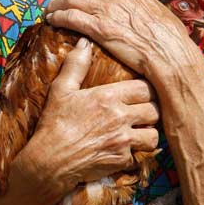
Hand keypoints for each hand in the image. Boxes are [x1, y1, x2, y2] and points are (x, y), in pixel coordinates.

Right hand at [22, 38, 159, 188]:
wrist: (48, 162)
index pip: (145, 87)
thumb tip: (84, 42)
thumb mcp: (61, 90)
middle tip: (144, 111)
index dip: (146, 90)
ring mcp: (123, 140)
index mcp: (108, 96)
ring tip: (140, 130)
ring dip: (148, 133)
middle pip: (155, 110)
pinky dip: (135, 153)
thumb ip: (76, 65)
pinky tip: (126, 149)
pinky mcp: (121, 160)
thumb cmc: (54, 124)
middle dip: (151, 110)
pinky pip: (140, 155)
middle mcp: (120, 117)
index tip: (142, 92)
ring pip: (153, 135)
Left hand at [45, 0, 196, 77]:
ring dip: (57, 5)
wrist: (170, 54)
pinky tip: (52, 21)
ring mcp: (106, 9)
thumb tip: (136, 9)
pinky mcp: (99, 28)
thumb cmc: (169, 38)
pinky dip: (58, 17)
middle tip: (60, 4)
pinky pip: (70, 17)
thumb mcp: (156, 12)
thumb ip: (140, 6)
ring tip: (50, 12)